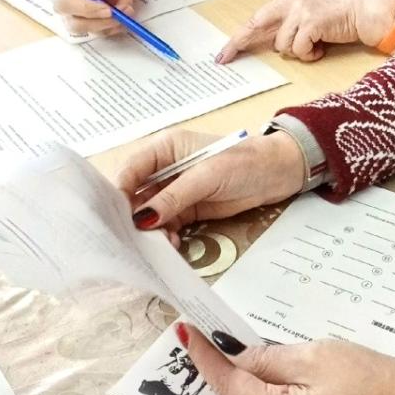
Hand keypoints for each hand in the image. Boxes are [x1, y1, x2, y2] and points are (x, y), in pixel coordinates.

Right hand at [52, 0, 134, 36]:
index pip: (65, 4)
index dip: (85, 9)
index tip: (107, 8)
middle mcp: (68, 7)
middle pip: (76, 24)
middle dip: (101, 21)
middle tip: (123, 11)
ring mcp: (80, 18)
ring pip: (93, 31)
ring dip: (114, 23)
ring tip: (128, 6)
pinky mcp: (95, 25)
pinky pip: (106, 32)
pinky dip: (120, 24)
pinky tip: (127, 9)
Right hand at [115, 127, 304, 231]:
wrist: (279, 173)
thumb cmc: (245, 162)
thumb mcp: (207, 176)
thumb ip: (174, 196)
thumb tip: (141, 218)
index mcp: (165, 148)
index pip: (131, 169)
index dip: (119, 192)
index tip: (115, 217)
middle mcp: (165, 168)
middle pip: (136, 194)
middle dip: (132, 217)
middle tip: (130, 240)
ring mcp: (177, 190)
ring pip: (151, 213)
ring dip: (151, 231)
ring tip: (158, 246)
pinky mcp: (189, 208)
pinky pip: (168, 224)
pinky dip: (167, 236)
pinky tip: (172, 246)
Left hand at [179, 326, 394, 394]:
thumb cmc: (366, 375)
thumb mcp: (313, 356)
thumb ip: (267, 357)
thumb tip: (233, 354)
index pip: (230, 387)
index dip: (207, 358)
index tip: (187, 333)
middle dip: (222, 368)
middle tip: (207, 333)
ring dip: (239, 382)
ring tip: (230, 347)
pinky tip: (257, 372)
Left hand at [218, 0, 394, 63]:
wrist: (365, 11)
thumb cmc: (339, 17)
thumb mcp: (308, 15)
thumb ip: (288, 24)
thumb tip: (268, 44)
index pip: (255, 20)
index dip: (238, 39)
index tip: (223, 55)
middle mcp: (289, 2)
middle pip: (258, 29)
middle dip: (249, 45)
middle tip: (231, 58)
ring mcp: (300, 11)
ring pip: (284, 46)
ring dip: (300, 51)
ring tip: (317, 44)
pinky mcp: (311, 23)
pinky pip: (300, 50)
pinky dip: (311, 54)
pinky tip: (323, 47)